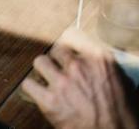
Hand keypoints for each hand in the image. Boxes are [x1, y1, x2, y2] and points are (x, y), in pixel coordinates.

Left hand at [22, 28, 138, 128]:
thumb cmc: (122, 113)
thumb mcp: (123, 83)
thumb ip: (106, 68)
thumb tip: (96, 61)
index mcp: (99, 59)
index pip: (73, 37)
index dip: (69, 46)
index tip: (67, 51)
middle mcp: (78, 66)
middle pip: (55, 50)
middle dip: (57, 59)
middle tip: (59, 69)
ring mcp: (62, 82)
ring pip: (40, 62)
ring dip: (43, 70)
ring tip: (48, 78)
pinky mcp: (49, 100)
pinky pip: (28, 84)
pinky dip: (32, 88)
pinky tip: (38, 92)